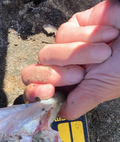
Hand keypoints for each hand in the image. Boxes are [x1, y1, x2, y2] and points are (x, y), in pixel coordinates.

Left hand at [22, 0, 119, 118]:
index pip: (35, 91)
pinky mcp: (74, 25)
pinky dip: (87, 36)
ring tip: (103, 53)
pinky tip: (107, 35)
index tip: (47, 91)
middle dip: (55, 74)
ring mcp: (67, 46)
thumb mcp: (102, 90)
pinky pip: (63, 33)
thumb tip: (57, 116)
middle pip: (32, 73)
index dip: (34, 92)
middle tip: (78, 73)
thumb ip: (77, 103)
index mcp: (69, 86)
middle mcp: (64, 67)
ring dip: (79, 54)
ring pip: (47, 53)